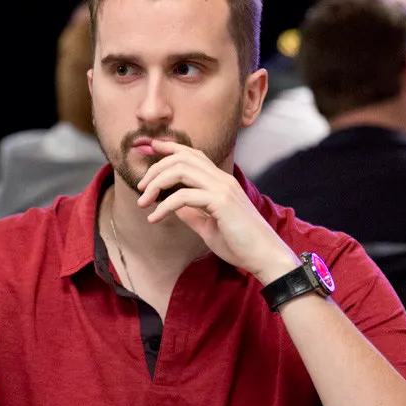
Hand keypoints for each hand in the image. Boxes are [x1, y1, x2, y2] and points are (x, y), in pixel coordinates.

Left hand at [137, 142, 297, 283]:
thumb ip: (192, 212)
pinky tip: (155, 218)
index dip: (169, 148)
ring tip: (143, 202)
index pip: (193, 154)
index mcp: (220, 181)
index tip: (149, 149)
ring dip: (156, 183)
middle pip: (182, 158)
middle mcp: (222, 179)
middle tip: (141, 188)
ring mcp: (222, 188)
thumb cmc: (239, 243)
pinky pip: (183, 196)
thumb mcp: (208, 225)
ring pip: (181, 170)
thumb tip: (173, 206)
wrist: (264, 257)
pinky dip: (164, 206)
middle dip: (156, 168)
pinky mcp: (221, 202)